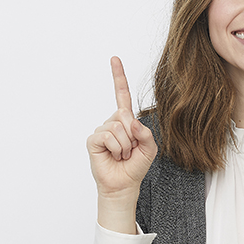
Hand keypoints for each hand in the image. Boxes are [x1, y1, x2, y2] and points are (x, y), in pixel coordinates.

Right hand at [86, 57, 156, 231]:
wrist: (123, 184)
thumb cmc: (135, 166)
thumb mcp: (150, 148)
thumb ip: (146, 132)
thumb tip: (131, 121)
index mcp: (126, 120)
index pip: (122, 95)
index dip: (118, 77)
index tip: (114, 59)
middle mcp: (112, 122)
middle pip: (125, 115)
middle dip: (133, 136)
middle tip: (130, 150)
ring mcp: (102, 130)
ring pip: (118, 128)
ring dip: (125, 145)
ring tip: (122, 155)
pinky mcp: (94, 140)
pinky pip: (108, 136)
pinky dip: (116, 148)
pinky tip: (113, 155)